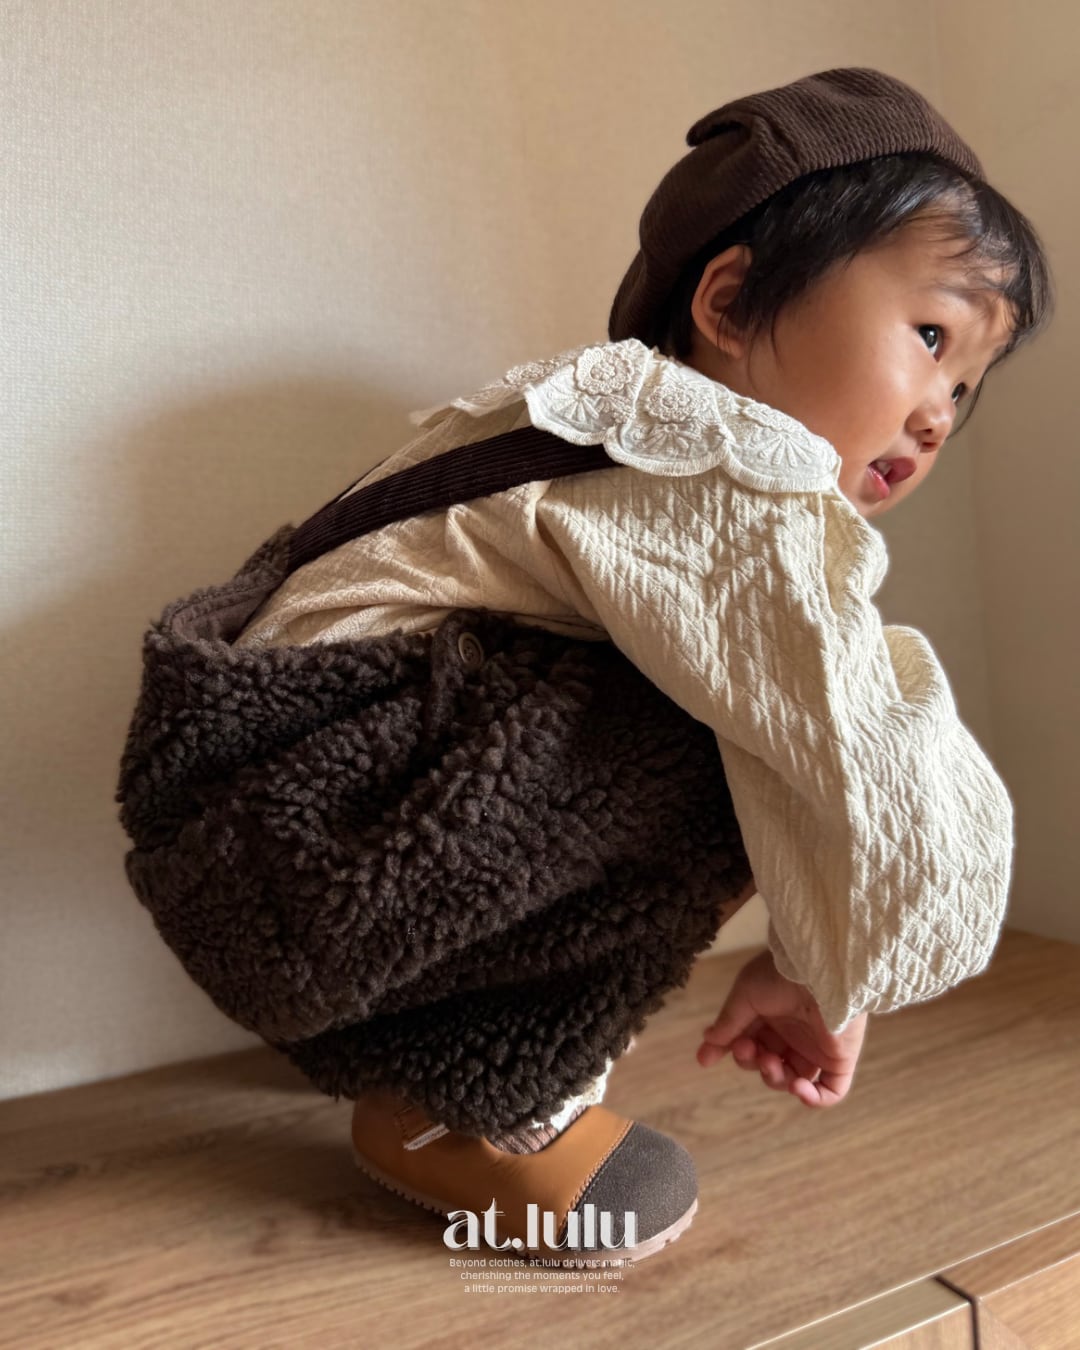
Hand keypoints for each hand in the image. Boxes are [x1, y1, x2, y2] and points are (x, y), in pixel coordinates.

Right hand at [696, 948, 868, 1107]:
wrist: (819, 969)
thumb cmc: (780, 976)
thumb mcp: (744, 996)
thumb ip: (728, 1023)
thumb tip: (707, 1046)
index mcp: (771, 1015)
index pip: (747, 1041)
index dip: (728, 1051)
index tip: (706, 1059)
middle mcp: (793, 1033)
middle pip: (765, 1063)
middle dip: (750, 1062)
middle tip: (748, 1048)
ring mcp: (816, 1048)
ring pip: (791, 1079)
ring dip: (774, 1079)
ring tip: (769, 1062)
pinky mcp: (838, 1059)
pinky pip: (830, 1091)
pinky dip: (812, 1099)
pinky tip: (796, 1089)